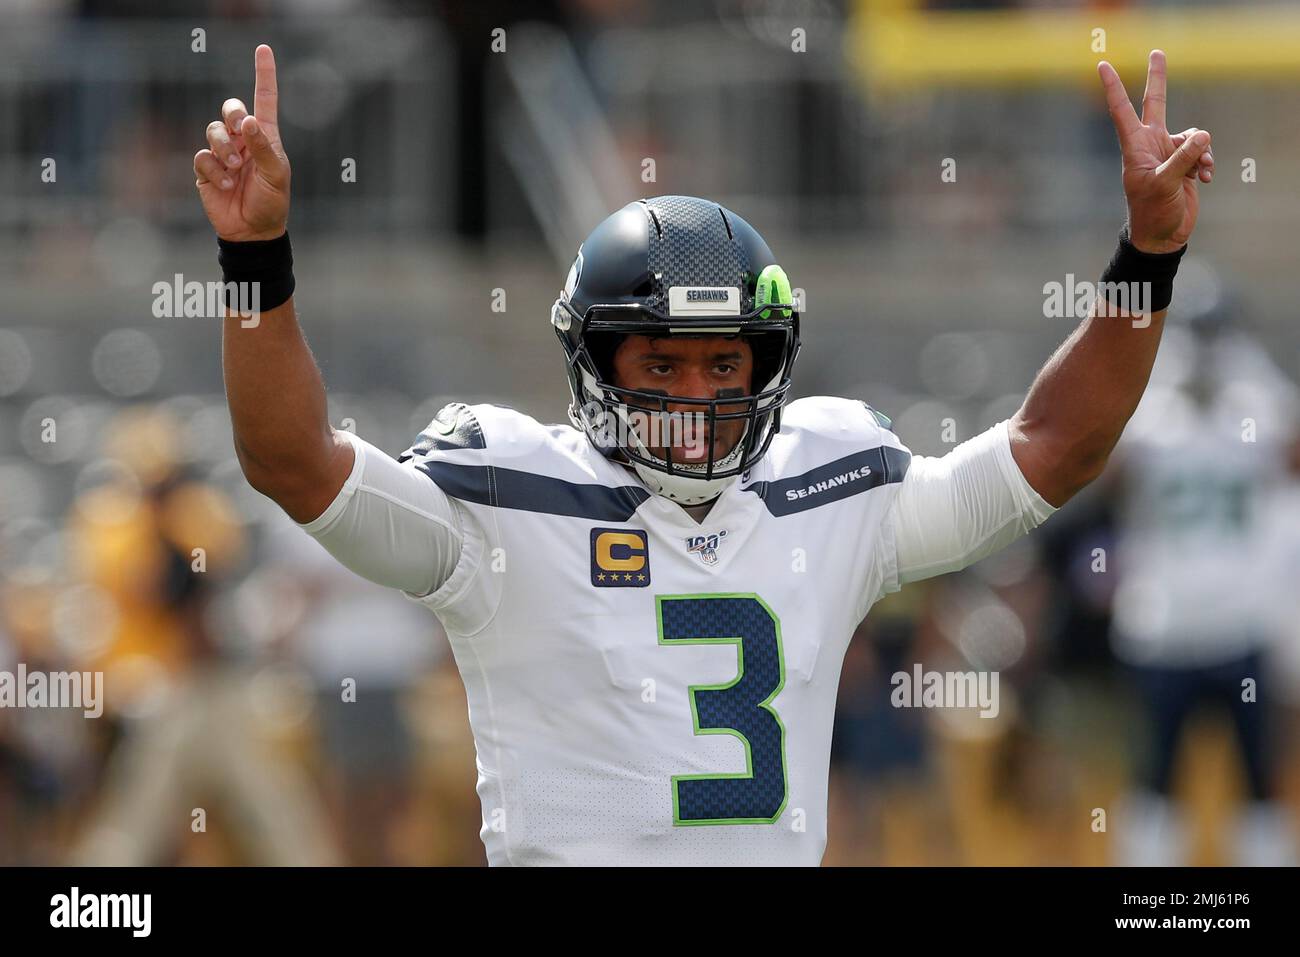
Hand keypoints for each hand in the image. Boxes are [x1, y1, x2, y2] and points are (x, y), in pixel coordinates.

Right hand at [193, 44, 290, 241]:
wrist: (253, 231)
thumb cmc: (272, 202)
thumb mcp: (277, 175)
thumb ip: (264, 147)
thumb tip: (248, 120)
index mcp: (265, 137)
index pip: (264, 99)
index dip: (264, 74)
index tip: (263, 49)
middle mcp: (243, 140)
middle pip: (230, 109)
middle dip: (232, 113)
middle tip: (241, 128)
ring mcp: (223, 153)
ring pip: (213, 131)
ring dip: (224, 148)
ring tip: (235, 168)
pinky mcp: (206, 169)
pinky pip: (202, 157)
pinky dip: (215, 170)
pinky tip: (226, 184)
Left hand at [1098, 50, 1212, 253]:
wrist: (1162, 237)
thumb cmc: (1152, 213)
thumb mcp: (1165, 185)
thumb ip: (1183, 159)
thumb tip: (1202, 136)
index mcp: (1135, 148)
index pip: (1122, 111)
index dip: (1113, 87)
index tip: (1102, 65)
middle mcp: (1150, 145)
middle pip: (1156, 104)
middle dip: (1158, 79)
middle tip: (1157, 51)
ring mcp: (1167, 153)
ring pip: (1192, 134)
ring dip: (1201, 151)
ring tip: (1200, 173)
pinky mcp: (1184, 164)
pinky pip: (1202, 151)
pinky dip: (1207, 163)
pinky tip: (1205, 179)